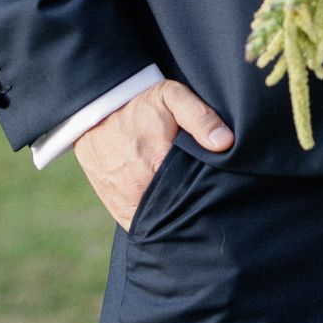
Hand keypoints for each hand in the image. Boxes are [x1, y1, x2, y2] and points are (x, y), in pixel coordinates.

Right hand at [75, 78, 232, 229]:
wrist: (97, 110)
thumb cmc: (140, 103)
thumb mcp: (172, 97)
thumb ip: (200, 117)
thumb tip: (225, 142)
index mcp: (156, 162)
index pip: (193, 192)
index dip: (208, 192)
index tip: (219, 189)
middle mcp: (137, 188)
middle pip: (177, 211)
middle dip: (193, 207)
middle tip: (207, 199)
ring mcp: (124, 201)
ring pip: (158, 223)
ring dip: (173, 218)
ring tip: (188, 207)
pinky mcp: (115, 207)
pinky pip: (139, 225)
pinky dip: (154, 222)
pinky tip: (167, 213)